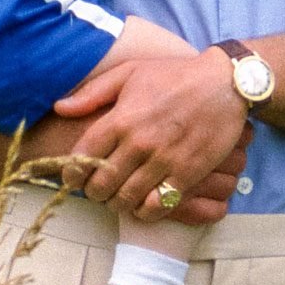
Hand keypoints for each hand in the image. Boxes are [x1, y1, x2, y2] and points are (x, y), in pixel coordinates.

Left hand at [50, 50, 248, 221]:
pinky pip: (157, 205)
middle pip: (101, 184)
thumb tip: (60, 108)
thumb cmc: (174, 75)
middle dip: (94, 193)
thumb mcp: (130, 72)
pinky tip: (144, 203)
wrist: (225, 83)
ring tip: (119, 198)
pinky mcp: (188, 173)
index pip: (83, 157)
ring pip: (127, 199)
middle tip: (97, 190)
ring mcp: (164, 159)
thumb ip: (94, 92)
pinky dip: (145, 211)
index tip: (73, 178)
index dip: (72, 174)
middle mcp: (139, 142)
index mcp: (121, 117)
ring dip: (118, 203)